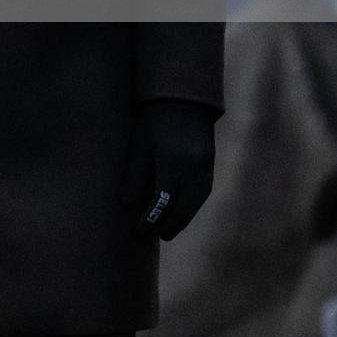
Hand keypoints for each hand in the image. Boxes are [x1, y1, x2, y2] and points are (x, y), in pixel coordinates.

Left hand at [121, 99, 217, 239]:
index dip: (151, 217)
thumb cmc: (152, 121)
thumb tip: (126, 204)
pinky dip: (191, 207)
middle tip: (153, 235)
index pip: (162, 198)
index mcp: (172, 159)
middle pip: (183, 205)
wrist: (182, 100)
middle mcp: (193, 165)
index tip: (138, 230)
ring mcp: (205, 165)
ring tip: (166, 232)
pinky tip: (180, 215)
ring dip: (182, 220)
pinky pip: (202, 193)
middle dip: (168, 224)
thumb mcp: (138, 144)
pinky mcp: (210, 165)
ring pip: (196, 202)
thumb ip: (134, 174)